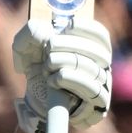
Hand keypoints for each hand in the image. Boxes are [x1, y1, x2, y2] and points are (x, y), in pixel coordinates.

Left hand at [12, 18, 111, 132]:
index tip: (67, 26)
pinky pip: (93, 90)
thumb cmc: (38, 72)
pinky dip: (70, 81)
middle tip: (48, 50)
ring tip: (46, 68)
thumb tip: (39, 30)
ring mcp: (102, 87)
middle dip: (68, 46)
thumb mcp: (29, 51)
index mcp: (93, 51)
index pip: (100, 35)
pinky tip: (53, 80)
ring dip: (65, 64)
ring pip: (93, 70)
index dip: (86, 29)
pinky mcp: (98, 106)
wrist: (36, 104)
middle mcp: (102, 68)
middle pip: (96, 51)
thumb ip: (31, 35)